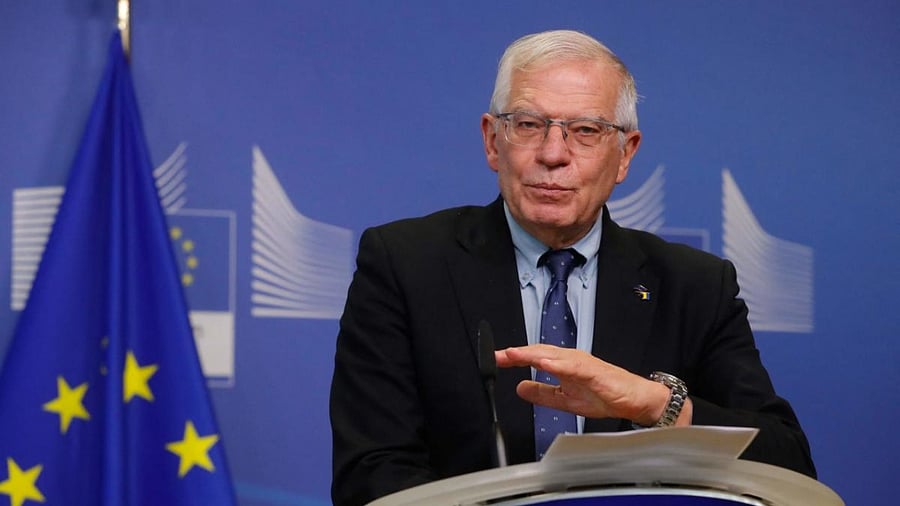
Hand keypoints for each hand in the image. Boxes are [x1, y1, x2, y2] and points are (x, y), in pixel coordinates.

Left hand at [495, 344, 690, 425]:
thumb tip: (520, 388)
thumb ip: (543, 393)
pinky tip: (545, 364)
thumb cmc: (604, 394)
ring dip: (533, 354)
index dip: (514, 358)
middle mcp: (570, 359)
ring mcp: (582, 363)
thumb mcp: (565, 399)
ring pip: (554, 355)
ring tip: (515, 354)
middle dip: (518, 353)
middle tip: (498, 355)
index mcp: (563, 364)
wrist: (633, 399)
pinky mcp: (594, 372)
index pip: (534, 357)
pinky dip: (559, 364)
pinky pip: (574, 366)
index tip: (495, 359)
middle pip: (539, 352)